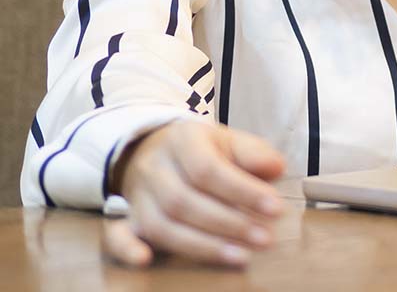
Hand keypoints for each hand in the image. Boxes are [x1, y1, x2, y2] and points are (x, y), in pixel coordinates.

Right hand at [102, 119, 285, 268]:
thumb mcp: (229, 140)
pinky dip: (127, 250)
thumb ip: (254, 153)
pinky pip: (114, 235)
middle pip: (185, 201)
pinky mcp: (123, 218)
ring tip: (241, 256)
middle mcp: (155, 167)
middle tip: (264, 238)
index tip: (275, 208)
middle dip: (228, 223)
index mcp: (184, 139)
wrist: (154, 148)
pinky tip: (145, 262)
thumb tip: (277, 169)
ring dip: (202, 245)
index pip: (209, 169)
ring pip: (162, 224)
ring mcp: (136, 194)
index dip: (243, 191)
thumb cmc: (202, 150)